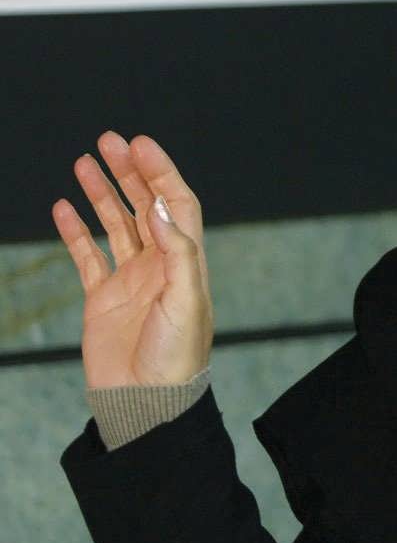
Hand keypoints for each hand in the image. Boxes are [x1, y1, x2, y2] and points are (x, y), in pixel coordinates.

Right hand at [52, 132, 213, 387]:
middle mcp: (160, 265)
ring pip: (116, 224)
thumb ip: (179, 253)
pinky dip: (76, 231)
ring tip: (85, 162)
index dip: (160, 172)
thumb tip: (163, 208)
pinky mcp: (103, 299)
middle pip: (145, 206)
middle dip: (129, 172)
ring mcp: (130, 280)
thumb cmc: (176, 356)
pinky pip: (87, 256)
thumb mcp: (187, 302)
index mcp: (186, 262)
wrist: (147, 402)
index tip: (139, 144)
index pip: (176, 204)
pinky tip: (64, 206)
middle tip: (108, 140)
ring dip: (102, 193)